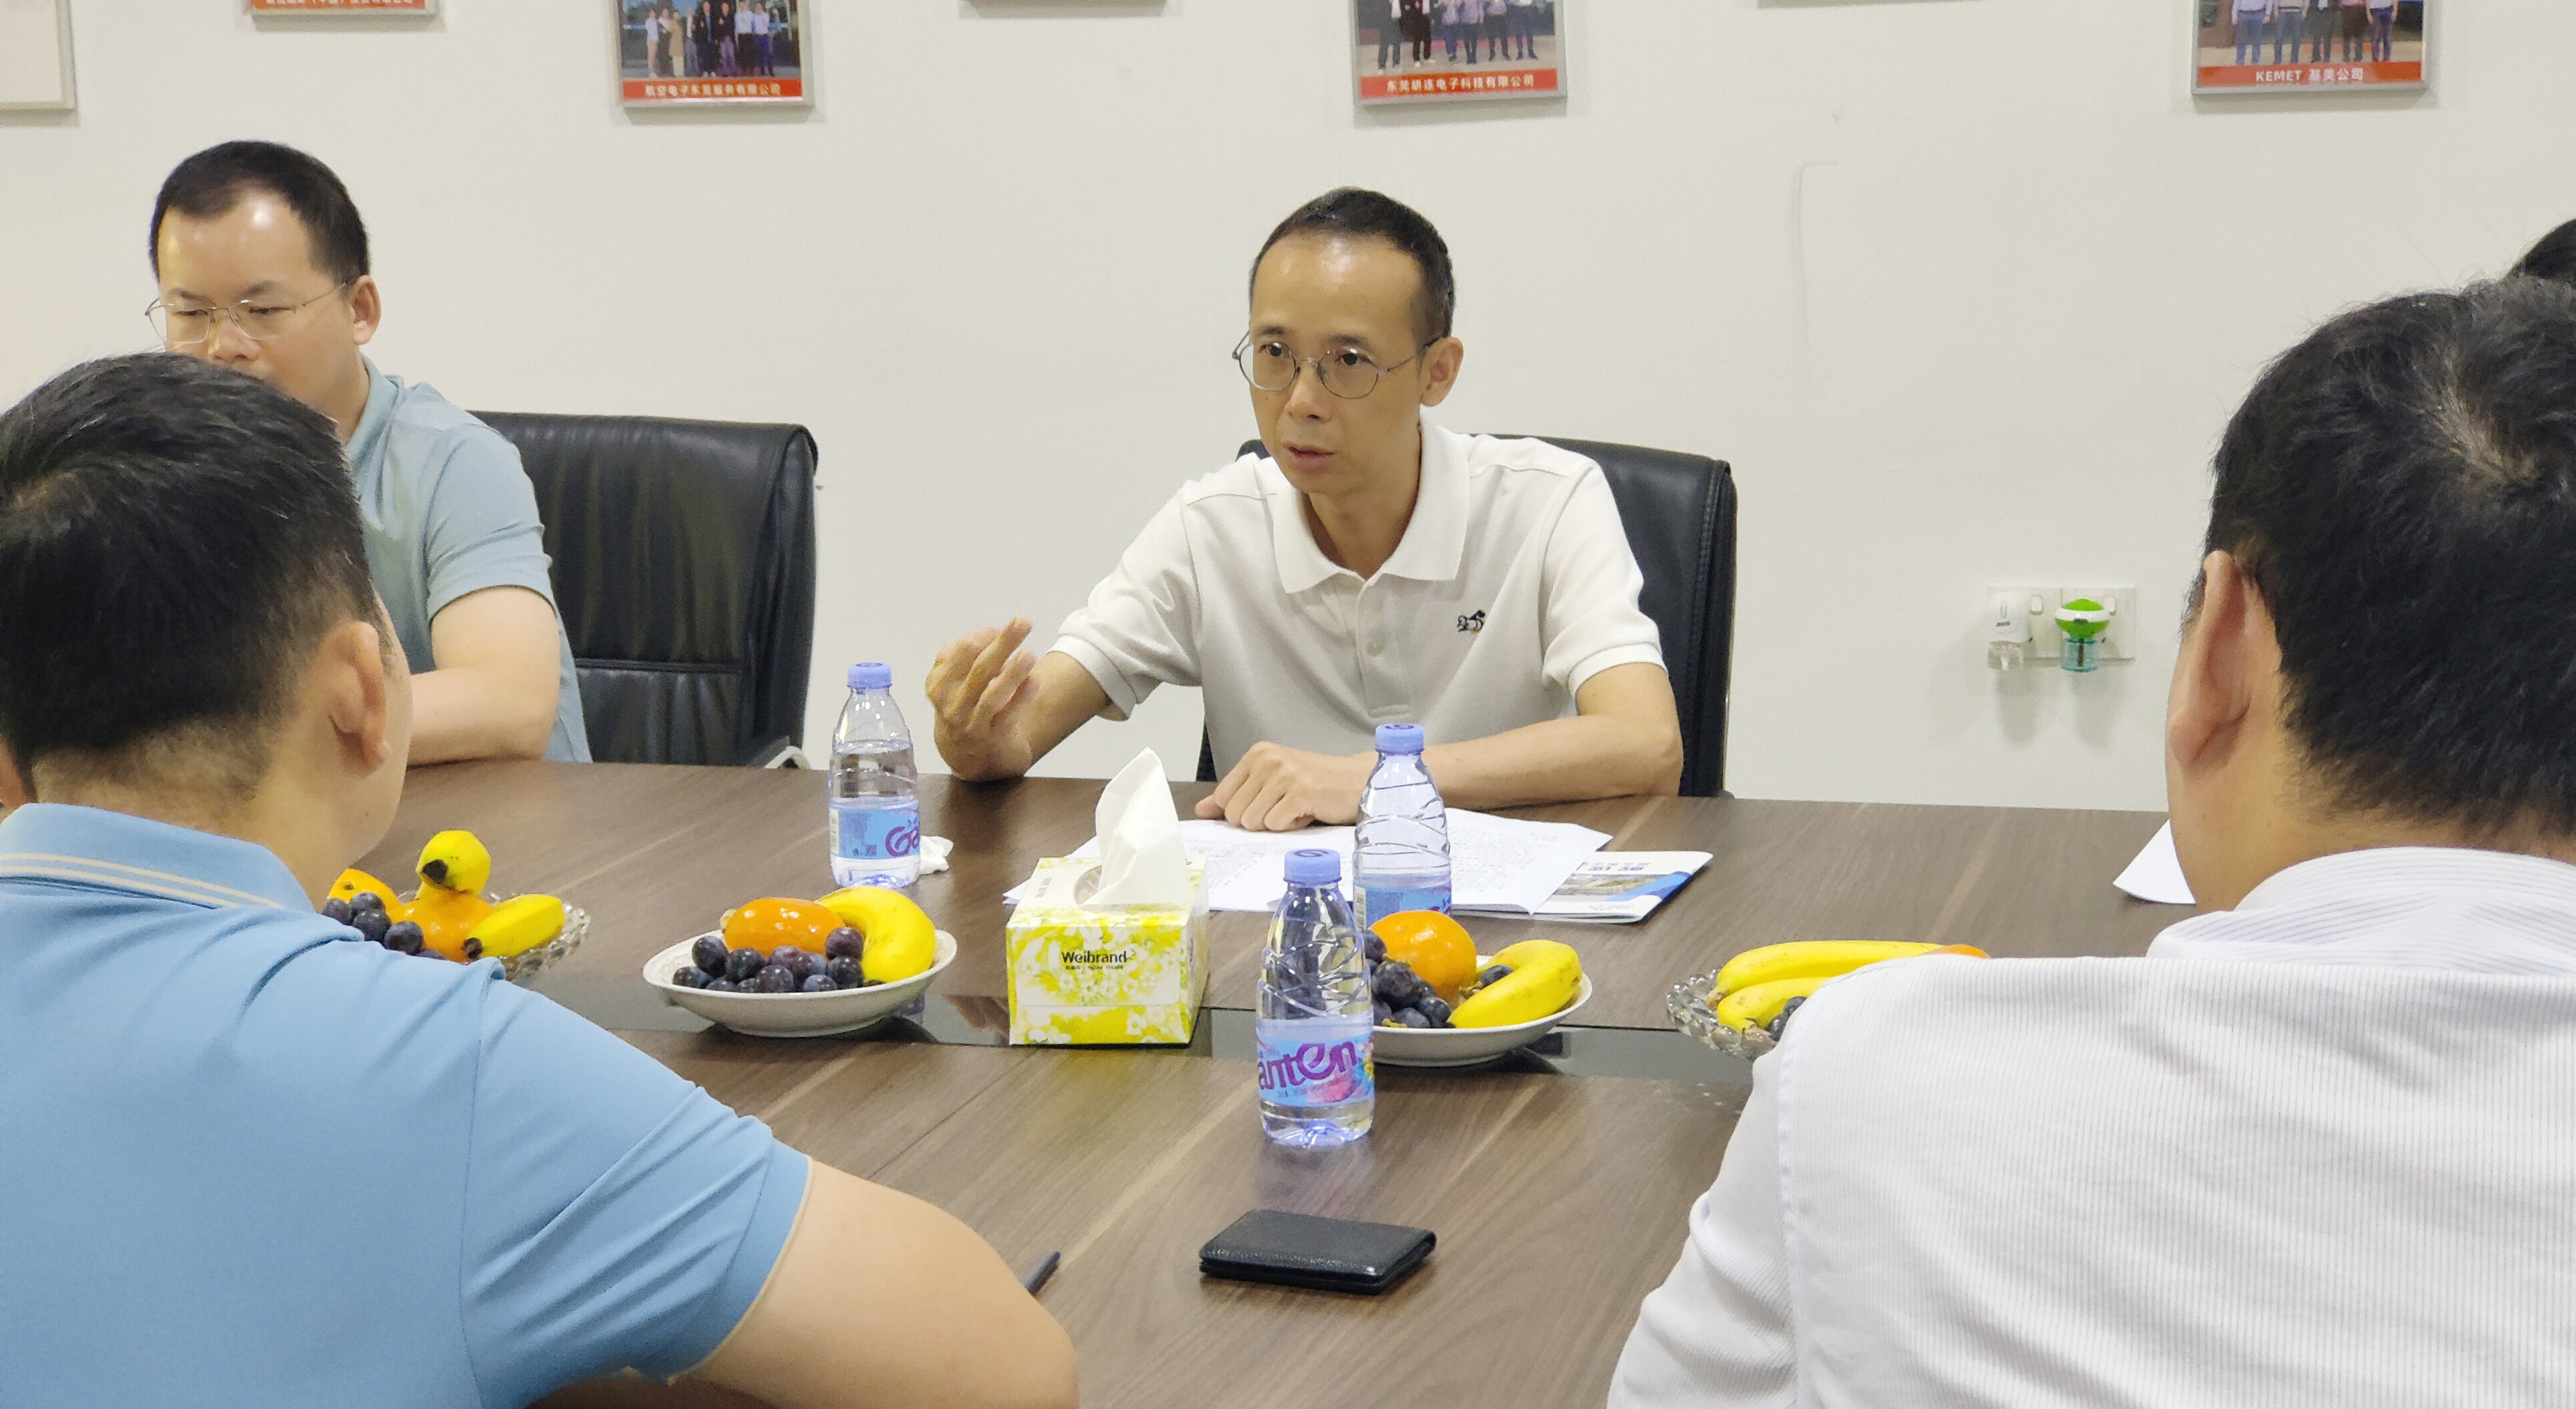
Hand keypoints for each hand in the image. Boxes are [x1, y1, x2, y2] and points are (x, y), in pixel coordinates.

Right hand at [927, 618, 1038, 780]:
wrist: (970, 759)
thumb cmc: (964, 710)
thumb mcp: (952, 684)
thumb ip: (966, 657)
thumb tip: (994, 634)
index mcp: (937, 687)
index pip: (955, 655)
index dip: (979, 638)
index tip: (997, 631)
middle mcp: (951, 707)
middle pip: (976, 670)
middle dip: (1001, 644)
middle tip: (1022, 622)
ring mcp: (972, 726)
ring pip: (991, 696)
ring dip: (1012, 673)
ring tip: (1030, 653)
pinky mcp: (994, 740)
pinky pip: (1008, 716)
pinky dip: (1021, 697)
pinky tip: (1034, 681)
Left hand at [1196, 742, 1372, 831]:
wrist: (1359, 781)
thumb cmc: (1315, 785)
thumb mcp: (1271, 784)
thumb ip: (1234, 795)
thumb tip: (1201, 810)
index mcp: (1257, 754)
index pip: (1223, 798)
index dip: (1244, 812)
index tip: (1269, 802)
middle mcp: (1268, 759)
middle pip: (1235, 814)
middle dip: (1260, 820)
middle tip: (1286, 806)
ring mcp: (1285, 774)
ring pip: (1253, 821)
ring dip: (1276, 823)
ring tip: (1298, 808)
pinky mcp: (1301, 792)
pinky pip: (1275, 825)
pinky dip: (1291, 826)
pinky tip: (1308, 812)